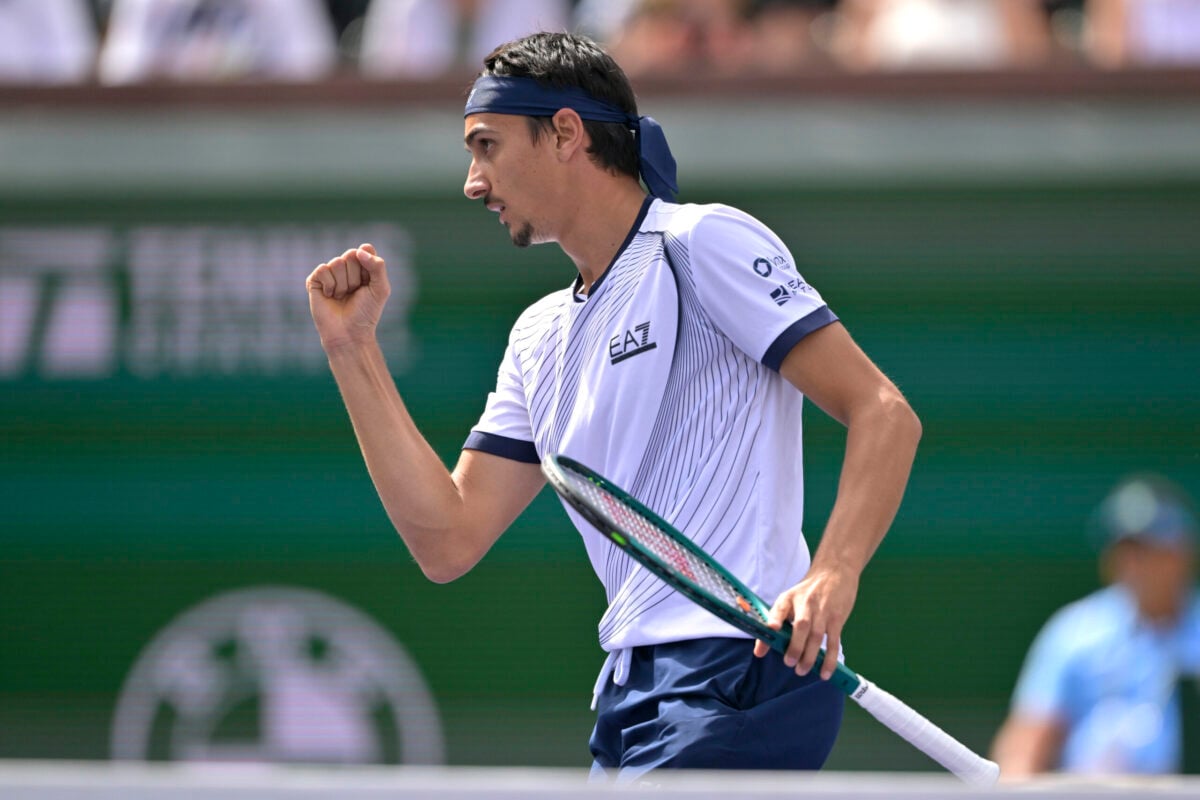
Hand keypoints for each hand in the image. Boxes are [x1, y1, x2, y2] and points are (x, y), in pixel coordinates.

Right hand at [306, 243, 390, 351]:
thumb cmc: (366, 312)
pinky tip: (330, 296)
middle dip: (355, 277)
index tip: (368, 282)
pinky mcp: (315, 280)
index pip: (365, 250)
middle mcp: (346, 267)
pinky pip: (323, 269)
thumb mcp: (380, 289)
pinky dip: (330, 286)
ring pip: (336, 262)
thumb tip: (360, 250)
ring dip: (343, 284)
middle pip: (350, 254)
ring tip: (342, 297)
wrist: (349, 333)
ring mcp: (330, 273)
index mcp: (363, 267)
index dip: (367, 265)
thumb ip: (377, 266)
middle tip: (354, 293)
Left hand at [752, 562, 859, 679]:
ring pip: (817, 636)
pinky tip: (825, 672)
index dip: (775, 618)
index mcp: (789, 598)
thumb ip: (776, 623)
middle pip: (801, 626)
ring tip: (802, 671)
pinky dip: (830, 659)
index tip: (772, 629)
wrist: (835, 572)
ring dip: (810, 656)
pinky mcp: (837, 619)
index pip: (780, 609)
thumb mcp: (789, 599)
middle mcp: (806, 604)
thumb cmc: (807, 591)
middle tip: (789, 663)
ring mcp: (823, 612)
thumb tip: (759, 652)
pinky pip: (833, 642)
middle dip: (795, 646)